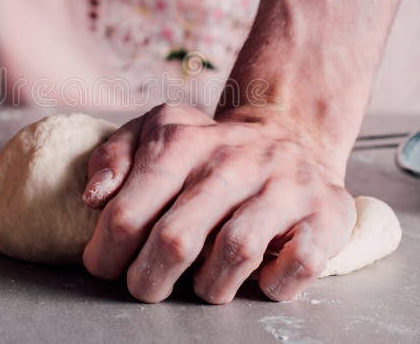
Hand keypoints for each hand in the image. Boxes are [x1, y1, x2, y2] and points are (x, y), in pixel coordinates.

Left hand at [81, 103, 355, 303]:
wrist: (290, 132)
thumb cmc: (210, 147)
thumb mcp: (155, 130)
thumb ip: (114, 157)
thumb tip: (94, 199)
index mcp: (184, 142)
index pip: (128, 211)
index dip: (106, 253)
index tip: (105, 265)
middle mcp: (235, 161)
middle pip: (176, 239)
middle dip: (148, 279)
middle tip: (145, 287)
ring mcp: (284, 186)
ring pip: (235, 253)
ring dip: (209, 286)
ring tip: (201, 284)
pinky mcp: (325, 213)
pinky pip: (299, 263)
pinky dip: (275, 284)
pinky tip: (260, 279)